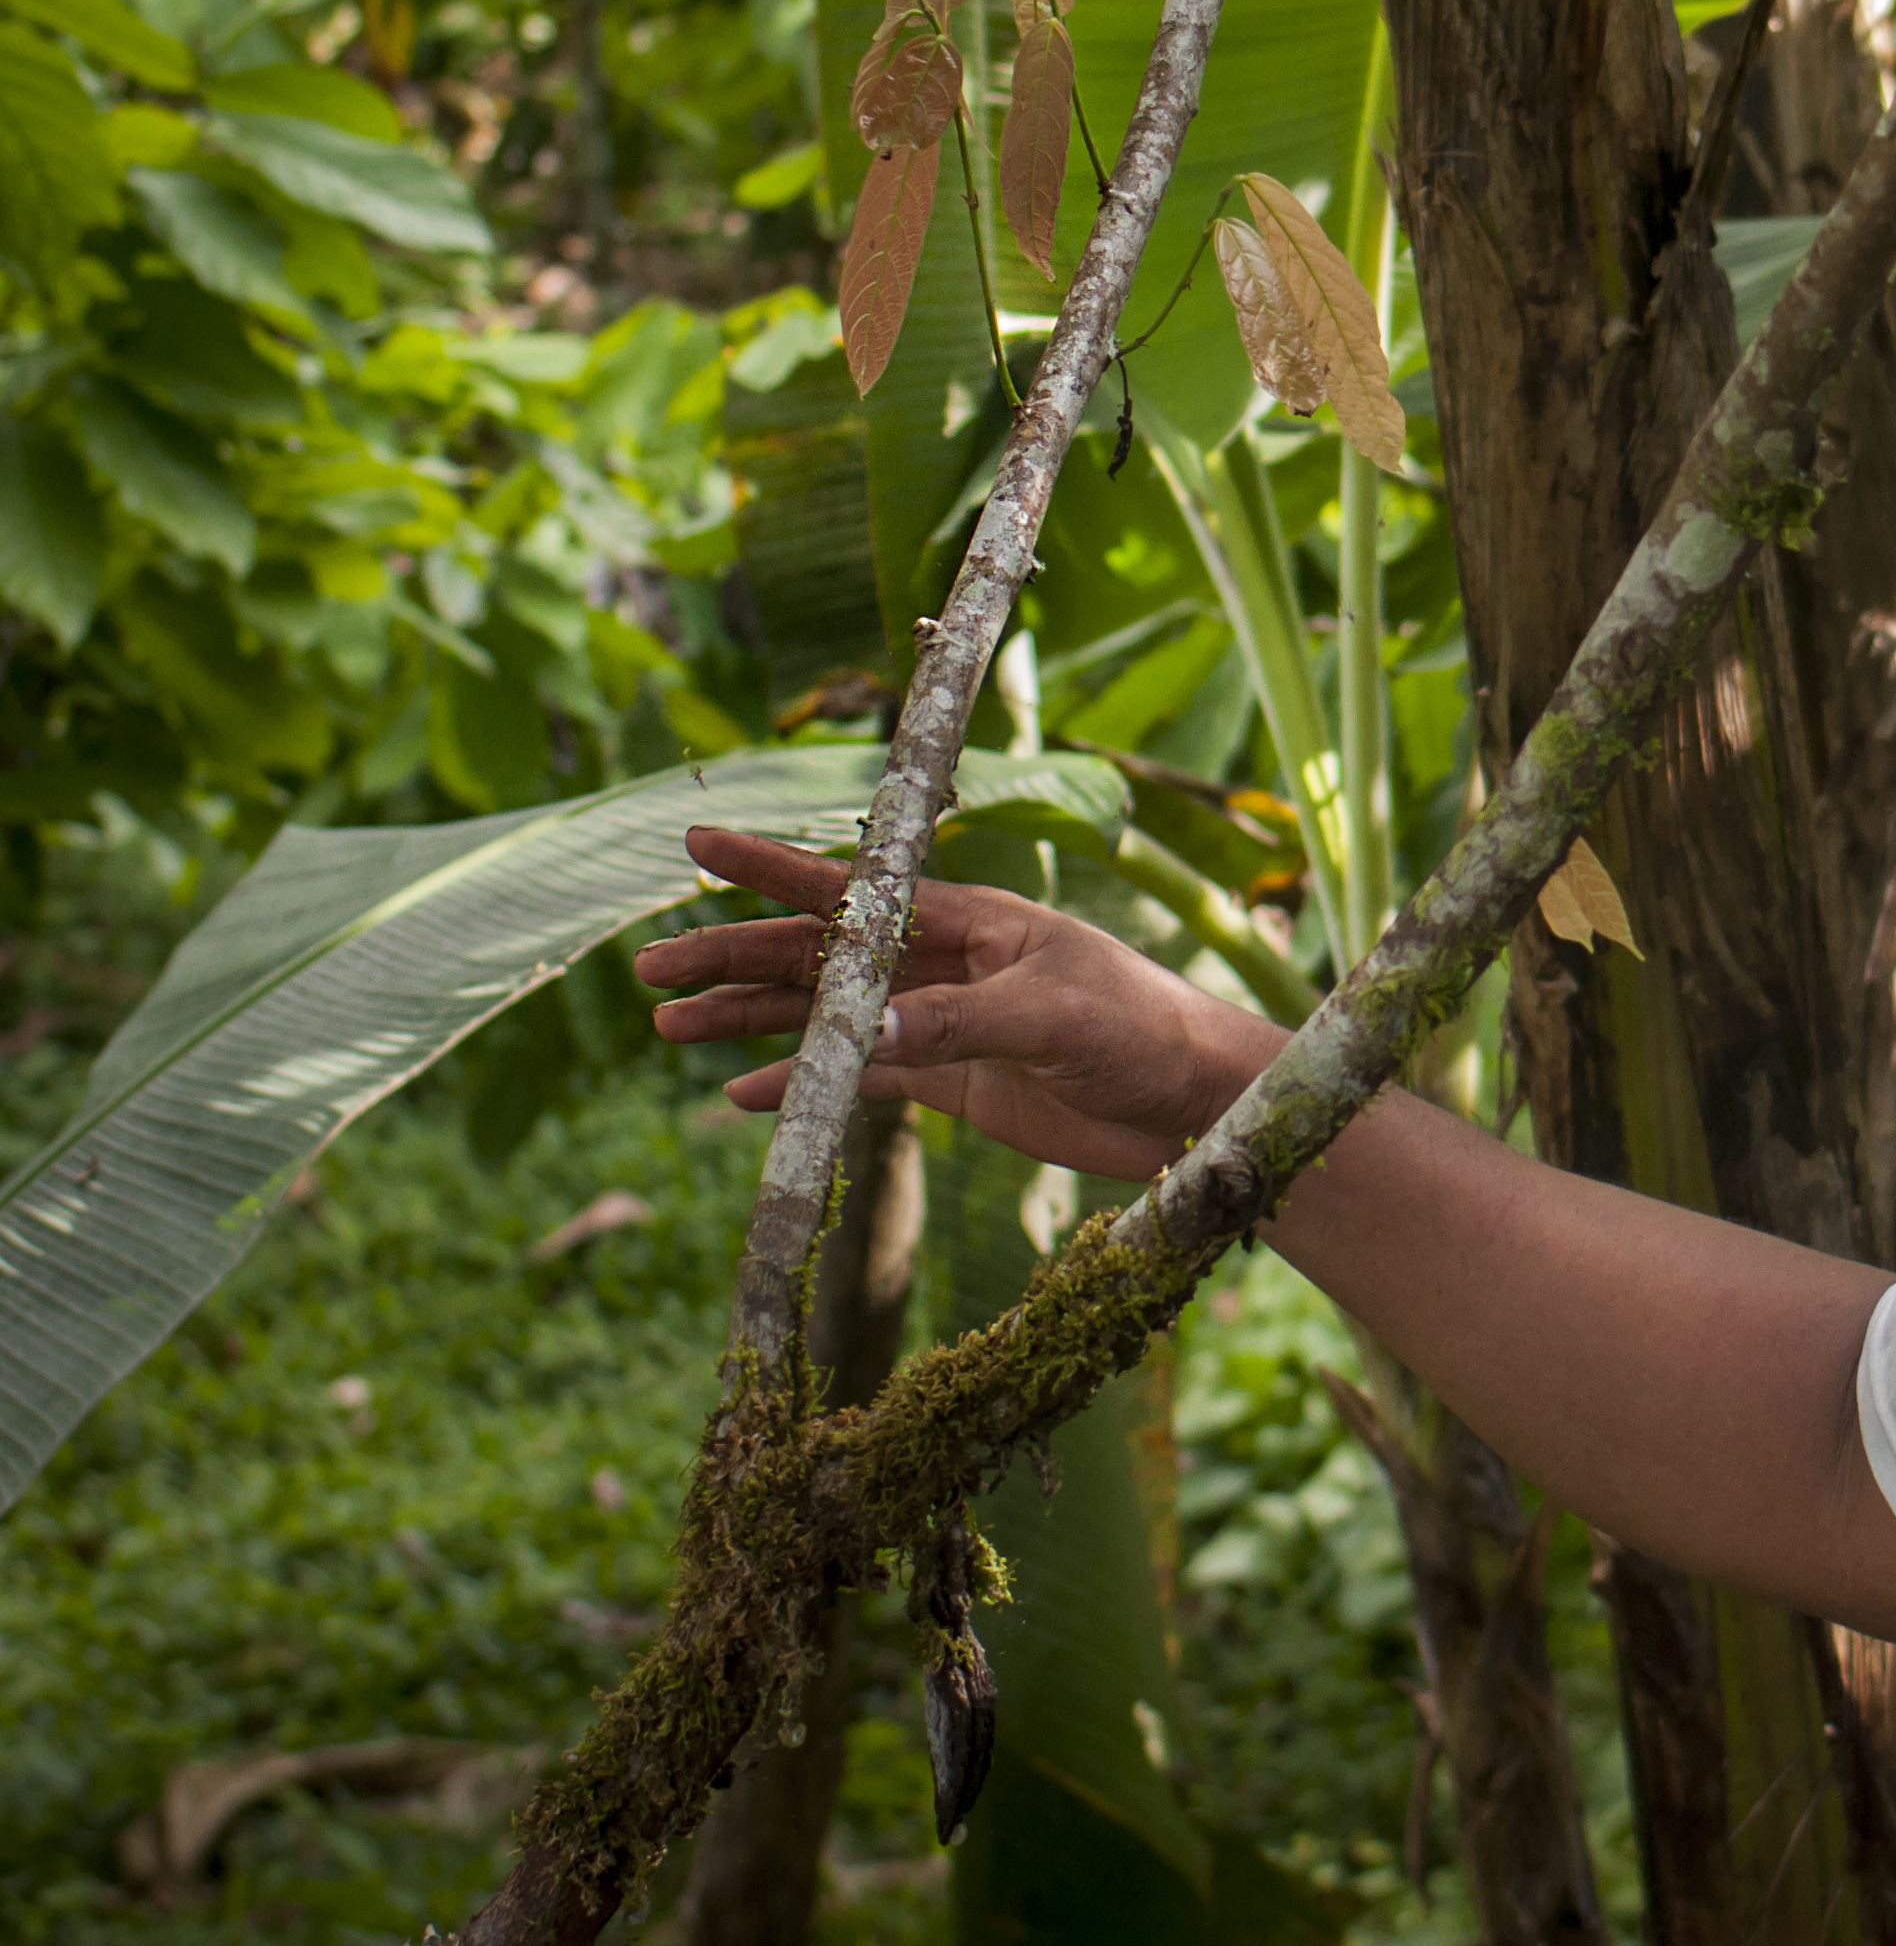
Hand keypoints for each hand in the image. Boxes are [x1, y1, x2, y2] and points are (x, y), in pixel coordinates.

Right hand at [638, 826, 1282, 1179]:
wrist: (1196, 1101)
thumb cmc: (1142, 1028)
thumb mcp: (1050, 1016)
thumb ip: (955, 1023)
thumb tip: (860, 1031)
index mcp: (970, 919)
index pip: (852, 887)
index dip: (771, 867)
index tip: (697, 844)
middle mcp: (946, 962)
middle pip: (818, 954)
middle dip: (733, 958)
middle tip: (649, 974)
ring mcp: (944, 1022)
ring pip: (826, 1016)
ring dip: (751, 1021)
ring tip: (671, 1032)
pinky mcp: (956, 1081)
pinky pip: (860, 1077)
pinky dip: (800, 1083)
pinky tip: (741, 1096)